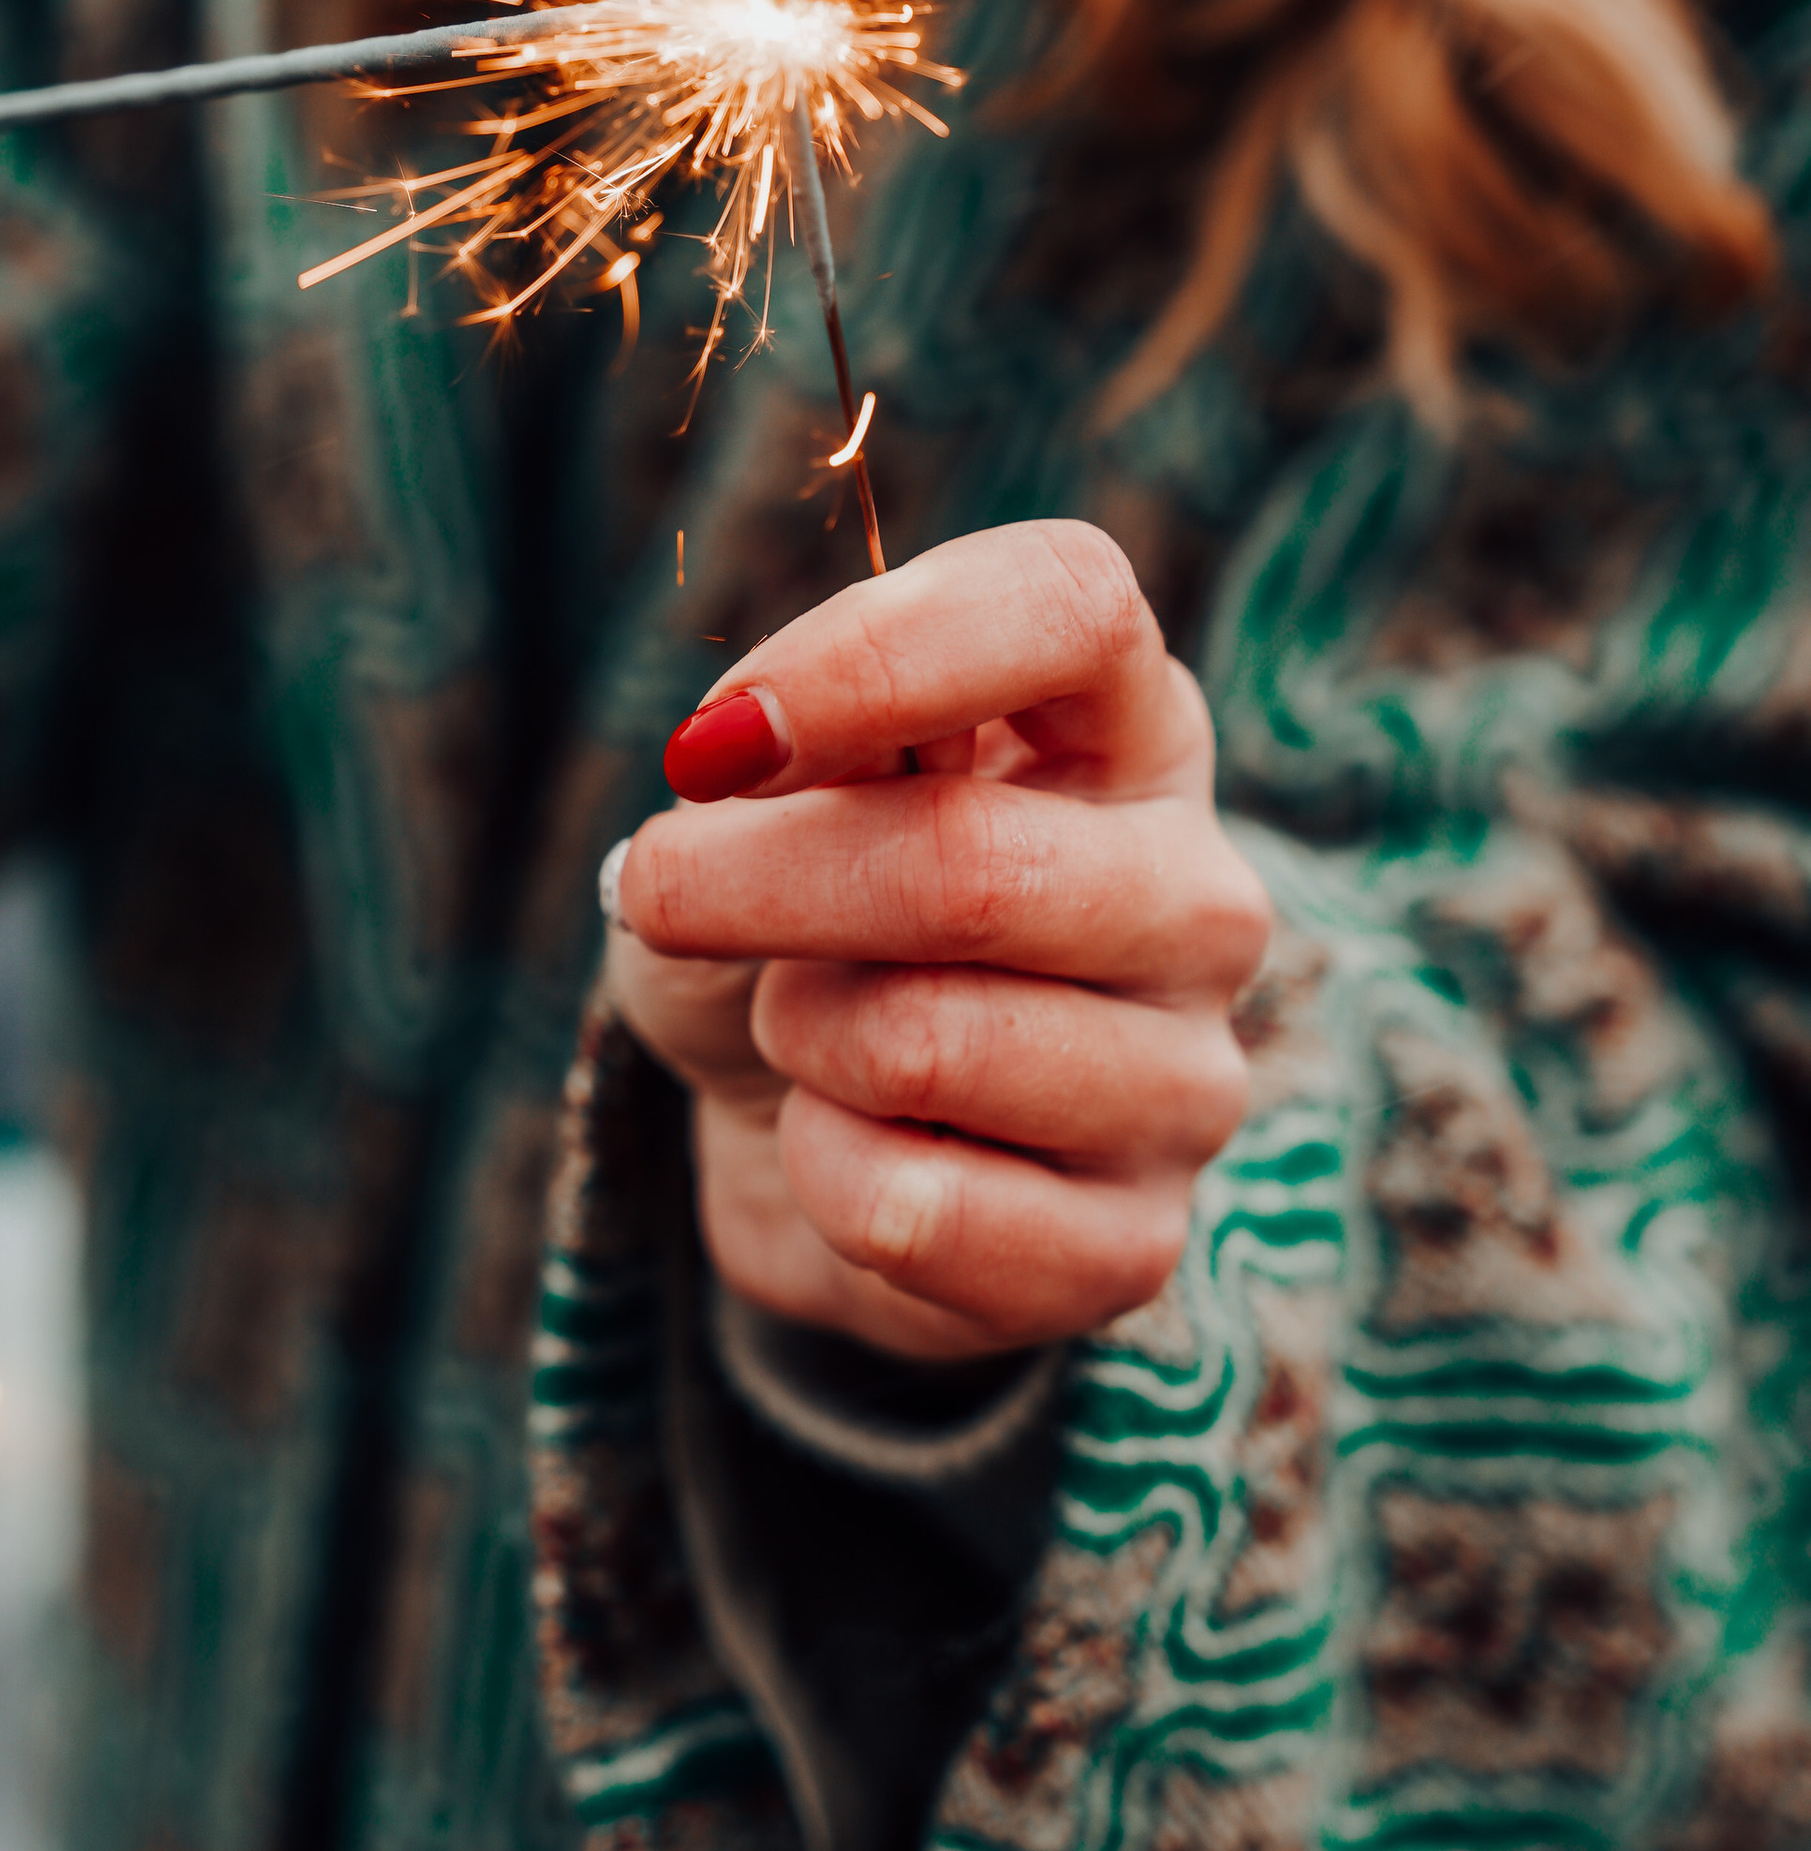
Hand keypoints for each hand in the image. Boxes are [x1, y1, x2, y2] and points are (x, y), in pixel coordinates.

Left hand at [606, 521, 1267, 1361]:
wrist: (799, 1131)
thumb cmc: (791, 920)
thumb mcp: (757, 803)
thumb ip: (780, 751)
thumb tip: (749, 753)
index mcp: (1126, 723)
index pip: (1071, 605)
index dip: (876, 654)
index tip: (716, 740)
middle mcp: (1196, 889)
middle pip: (973, 862)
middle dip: (753, 885)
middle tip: (654, 890)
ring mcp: (1186, 1077)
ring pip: (926, 1045)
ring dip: (794, 1032)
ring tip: (806, 1026)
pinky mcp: (1133, 1245)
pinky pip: (914, 1210)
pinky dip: (817, 1175)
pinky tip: (851, 1148)